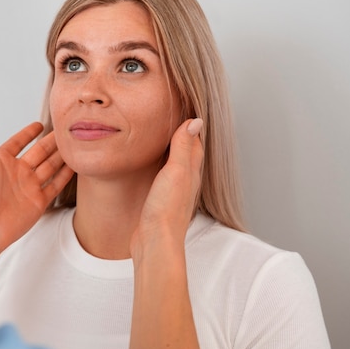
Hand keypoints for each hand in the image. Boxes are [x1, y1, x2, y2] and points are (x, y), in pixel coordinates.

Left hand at [0, 116, 73, 250]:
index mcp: (1, 161)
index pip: (18, 142)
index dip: (28, 133)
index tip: (39, 124)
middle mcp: (17, 172)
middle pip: (39, 152)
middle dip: (51, 141)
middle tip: (64, 130)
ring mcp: (29, 186)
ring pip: (50, 165)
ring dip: (61, 155)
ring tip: (73, 144)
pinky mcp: (38, 201)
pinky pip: (55, 185)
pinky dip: (65, 175)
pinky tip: (74, 165)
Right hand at [131, 118, 203, 252]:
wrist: (155, 241)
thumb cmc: (166, 209)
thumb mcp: (176, 172)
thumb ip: (183, 147)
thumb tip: (196, 121)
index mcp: (191, 171)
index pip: (195, 141)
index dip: (191, 124)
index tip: (185, 106)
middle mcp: (186, 180)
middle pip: (188, 152)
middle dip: (184, 134)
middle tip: (176, 116)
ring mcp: (174, 191)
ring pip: (177, 164)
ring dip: (173, 149)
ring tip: (164, 135)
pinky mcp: (161, 201)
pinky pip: (165, 176)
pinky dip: (162, 165)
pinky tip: (153, 165)